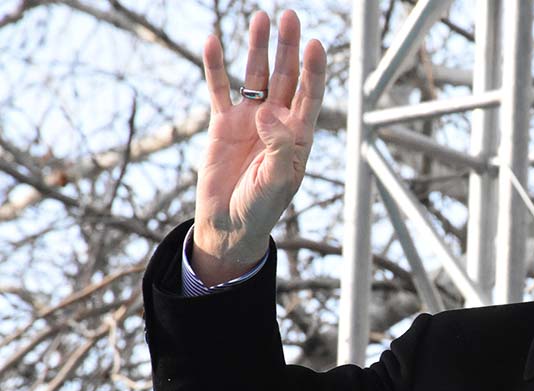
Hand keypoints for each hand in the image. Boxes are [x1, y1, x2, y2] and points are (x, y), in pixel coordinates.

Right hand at [192, 10, 325, 284]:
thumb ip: (278, 147)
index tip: (315, 44)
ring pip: (256, 76)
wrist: (230, 224)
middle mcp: (277, 122)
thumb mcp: (277, 181)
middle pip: (285, 77)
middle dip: (288, 48)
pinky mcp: (223, 124)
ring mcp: (250, 120)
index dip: (313, 70)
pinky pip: (220, 89)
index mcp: (298, 136)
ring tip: (261, 17)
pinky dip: (217, 66)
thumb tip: (269, 113)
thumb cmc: (261, 207)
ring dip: (259, 48)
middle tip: (291, 16)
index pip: (309, 95)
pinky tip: (214, 41)